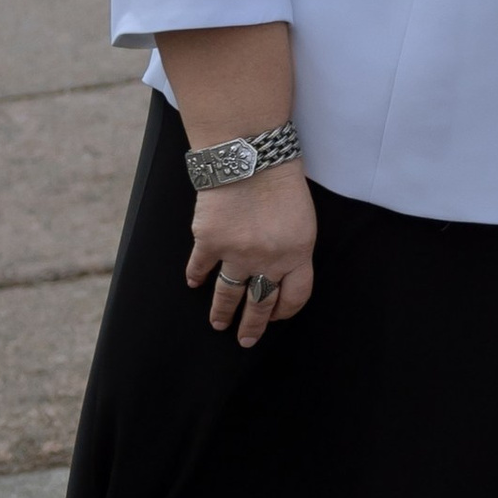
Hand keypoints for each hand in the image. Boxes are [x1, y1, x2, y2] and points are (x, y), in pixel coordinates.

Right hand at [185, 163, 318, 346]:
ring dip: (222, 312)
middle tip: (246, 340)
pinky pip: (200, 268)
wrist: (251, 156)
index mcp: (298, 254)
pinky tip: (194, 283)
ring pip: (228, 295)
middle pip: (260, 304)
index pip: (295, 297)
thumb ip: (293, 248)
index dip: (285, 311)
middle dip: (252, 326)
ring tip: (218, 323)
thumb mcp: (303, 219)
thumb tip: (278, 273)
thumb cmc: (282, 182)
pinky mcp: (209, 242)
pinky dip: (196, 277)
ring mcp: (236, 254)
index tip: (276, 318)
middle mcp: (268, 261)